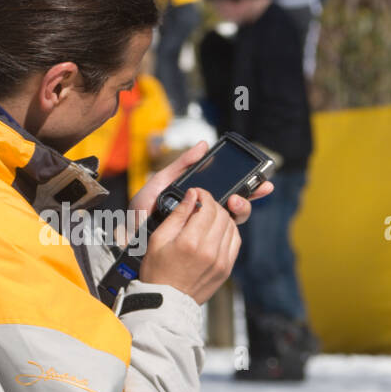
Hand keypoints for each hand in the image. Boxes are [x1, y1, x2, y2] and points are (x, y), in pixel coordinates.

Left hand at [130, 139, 273, 226]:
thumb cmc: (142, 211)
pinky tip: (228, 219)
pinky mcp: (201, 246)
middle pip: (236, 206)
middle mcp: (205, 215)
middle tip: (245, 194)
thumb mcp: (161, 182)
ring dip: (241, 210)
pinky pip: (222, 239)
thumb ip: (182, 164)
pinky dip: (229, 229)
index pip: (228, 190)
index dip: (247, 185)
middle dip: (248, 198)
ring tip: (234, 203)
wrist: (129, 240)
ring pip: (233, 222)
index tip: (260, 178)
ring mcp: (204, 231)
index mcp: (198, 199)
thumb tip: (204, 145)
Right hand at [139, 187, 242, 305]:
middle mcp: (209, 251)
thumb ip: (177, 214)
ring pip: (231, 226)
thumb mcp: (158, 239)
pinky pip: (235, 242)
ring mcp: (221, 261)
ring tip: (208, 219)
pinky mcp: (226, 269)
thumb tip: (191, 195)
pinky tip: (217, 232)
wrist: (165, 302)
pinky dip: (228, 232)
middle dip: (212, 204)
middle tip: (201, 205)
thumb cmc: (157, 272)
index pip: (208, 207)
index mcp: (190, 242)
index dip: (204, 195)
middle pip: (222, 215)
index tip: (197, 194)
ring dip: (221, 217)